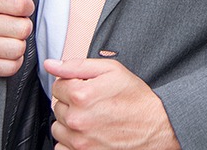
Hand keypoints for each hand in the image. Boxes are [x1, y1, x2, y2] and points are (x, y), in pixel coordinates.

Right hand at [0, 0, 34, 76]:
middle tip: (12, 26)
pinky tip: (3, 53)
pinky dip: (13, 62)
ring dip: (18, 45)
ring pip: (18, 49)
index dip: (26, 7)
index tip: (19, 9)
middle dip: (23, 28)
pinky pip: (11, 67)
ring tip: (8, 39)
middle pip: (23, 29)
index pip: (22, 4)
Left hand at [45, 57, 178, 149]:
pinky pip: (61, 147)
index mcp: (81, 95)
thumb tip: (51, 64)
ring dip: (69, 122)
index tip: (88, 88)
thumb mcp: (111, 70)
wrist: (156, 126)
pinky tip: (88, 134)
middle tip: (94, 103)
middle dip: (72, 102)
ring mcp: (79, 141)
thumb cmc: (135, 98)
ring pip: (58, 127)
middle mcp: (77, 119)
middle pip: (57, 106)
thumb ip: (77, 65)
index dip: (74, 84)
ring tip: (92, 118)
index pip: (57, 85)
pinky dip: (71, 141)